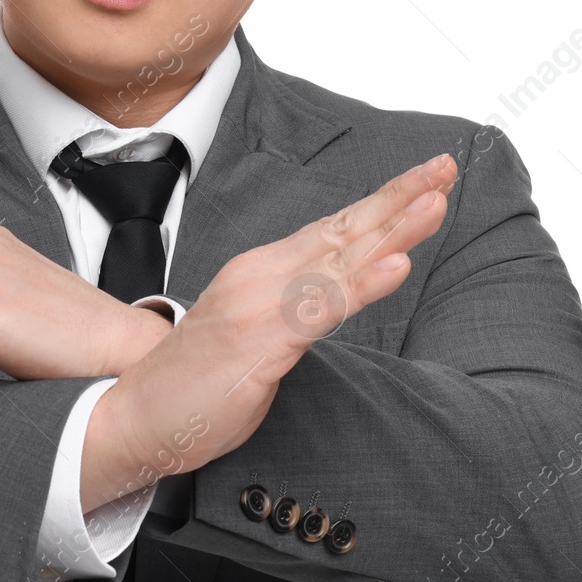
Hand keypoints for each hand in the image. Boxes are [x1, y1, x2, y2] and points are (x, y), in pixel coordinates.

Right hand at [81, 152, 458, 509]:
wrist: (135, 414)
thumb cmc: (197, 380)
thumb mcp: (256, 332)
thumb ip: (297, 308)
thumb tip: (337, 297)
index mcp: (262, 270)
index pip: (333, 228)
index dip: (382, 202)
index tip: (428, 180)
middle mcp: (262, 275)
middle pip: (342, 228)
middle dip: (398, 197)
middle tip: (446, 167)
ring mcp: (261, 304)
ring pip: (339, 260)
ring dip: (392, 230)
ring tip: (434, 204)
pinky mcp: (261, 339)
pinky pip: (321, 308)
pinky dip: (362, 284)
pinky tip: (396, 266)